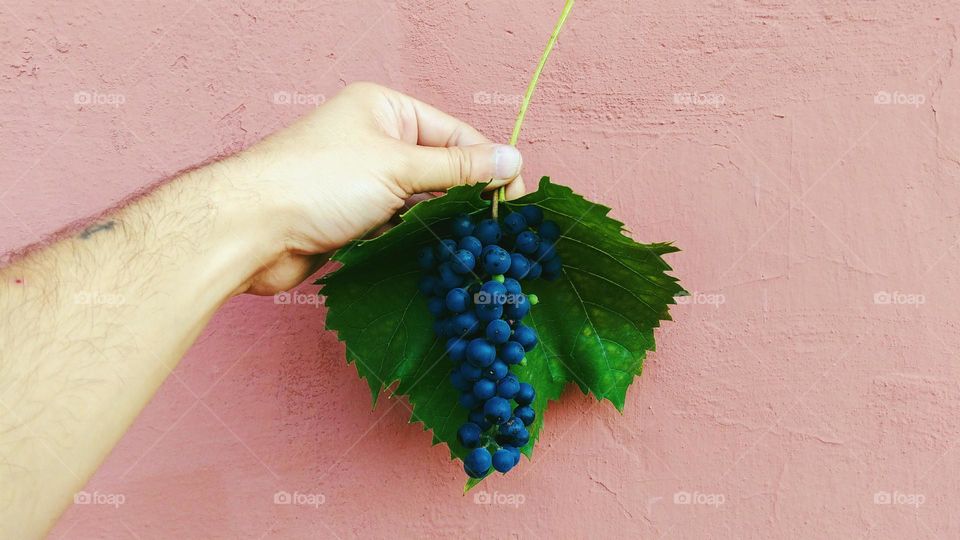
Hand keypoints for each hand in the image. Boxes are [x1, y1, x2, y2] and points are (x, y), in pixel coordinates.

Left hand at [227, 82, 524, 294]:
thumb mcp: (397, 167)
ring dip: (444, 221)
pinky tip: (438, 255)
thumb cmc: (318, 182)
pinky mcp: (353, 217)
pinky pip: (399, 223)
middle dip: (469, 196)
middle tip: (500, 231)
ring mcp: (363, 179)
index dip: (489, 166)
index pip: (455, 134)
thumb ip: (458, 169)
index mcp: (386, 109)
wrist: (249, 230)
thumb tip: (512, 160)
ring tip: (475, 246)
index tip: (516, 202)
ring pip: (421, 200)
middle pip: (440, 167)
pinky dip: (418, 237)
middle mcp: (375, 139)